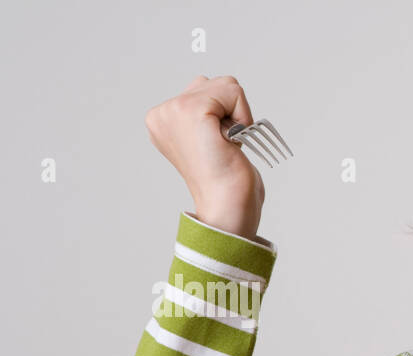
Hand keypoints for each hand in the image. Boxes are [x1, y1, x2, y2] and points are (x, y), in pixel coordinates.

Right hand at [144, 75, 265, 238]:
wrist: (226, 207)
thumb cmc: (225, 182)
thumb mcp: (209, 139)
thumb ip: (204, 112)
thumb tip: (210, 87)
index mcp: (162, 120)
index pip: (204, 90)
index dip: (223, 117)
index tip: (216, 146)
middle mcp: (162, 113)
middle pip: (215, 83)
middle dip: (230, 114)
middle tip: (223, 147)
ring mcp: (174, 110)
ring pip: (226, 85)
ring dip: (237, 116)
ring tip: (225, 145)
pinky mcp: (192, 110)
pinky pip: (233, 91)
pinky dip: (243, 117)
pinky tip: (231, 143)